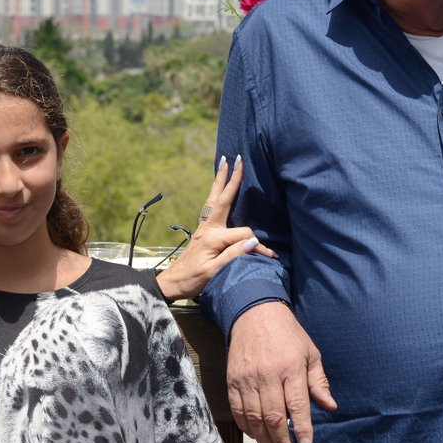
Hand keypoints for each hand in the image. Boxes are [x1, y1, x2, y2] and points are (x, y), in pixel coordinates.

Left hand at [155, 154, 276, 302]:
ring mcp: (204, 228)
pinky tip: (218, 189)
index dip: (259, 246)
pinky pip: (211, 206)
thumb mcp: (214, 272)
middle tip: (236, 158)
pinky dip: (216, 193)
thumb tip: (254, 241)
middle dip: (230, 178)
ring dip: (220, 180)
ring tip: (224, 163)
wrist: (171, 284)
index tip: (271, 257)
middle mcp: (208, 227)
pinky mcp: (202, 231)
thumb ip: (233, 255)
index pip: (244, 235)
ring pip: (214, 198)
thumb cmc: (192, 280)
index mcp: (213, 237)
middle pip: (223, 198)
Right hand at [226, 301, 335, 442]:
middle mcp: (268, 375)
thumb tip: (330, 406)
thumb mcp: (310, 353)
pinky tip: (254, 435)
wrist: (255, 314)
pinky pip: (237, 409)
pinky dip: (245, 426)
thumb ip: (319, 382)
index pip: (298, 405)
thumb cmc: (288, 335)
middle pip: (274, 416)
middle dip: (282, 441)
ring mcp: (247, 378)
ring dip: (263, 439)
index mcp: (291, 368)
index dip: (302, 428)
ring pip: (254, 417)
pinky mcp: (232, 380)